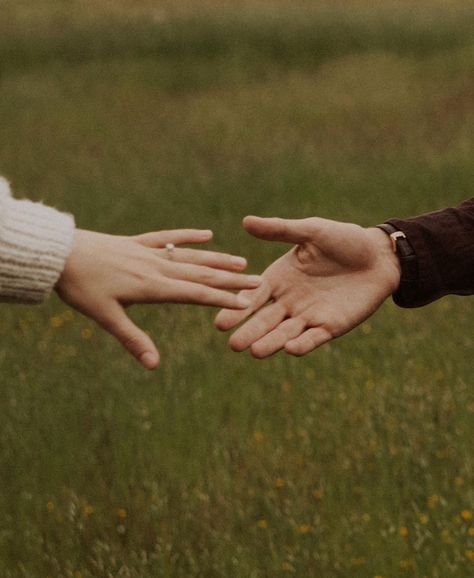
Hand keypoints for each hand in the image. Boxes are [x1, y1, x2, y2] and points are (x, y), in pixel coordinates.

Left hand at [56, 228, 260, 368]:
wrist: (58, 253)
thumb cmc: (80, 287)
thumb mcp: (105, 317)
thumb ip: (133, 340)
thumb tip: (154, 366)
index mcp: (153, 287)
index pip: (196, 294)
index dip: (224, 299)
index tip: (249, 302)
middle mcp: (157, 267)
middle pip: (201, 273)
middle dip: (231, 280)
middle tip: (258, 281)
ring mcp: (149, 252)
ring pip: (190, 256)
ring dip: (217, 260)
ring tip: (241, 262)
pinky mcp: (138, 243)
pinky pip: (168, 237)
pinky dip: (188, 236)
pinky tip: (206, 234)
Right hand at [215, 216, 400, 357]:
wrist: (380, 256)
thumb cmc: (344, 240)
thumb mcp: (311, 231)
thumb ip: (280, 230)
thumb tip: (246, 221)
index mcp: (280, 278)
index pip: (254, 296)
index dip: (238, 308)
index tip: (219, 322)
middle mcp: (289, 300)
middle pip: (265, 320)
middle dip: (250, 332)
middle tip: (233, 344)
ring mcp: (309, 315)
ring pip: (285, 333)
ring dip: (271, 342)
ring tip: (255, 352)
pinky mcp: (330, 326)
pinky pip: (313, 337)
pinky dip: (302, 344)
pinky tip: (290, 349)